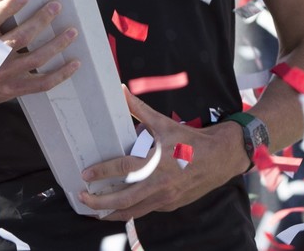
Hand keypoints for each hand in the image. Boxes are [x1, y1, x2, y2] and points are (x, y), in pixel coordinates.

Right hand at [0, 0, 79, 115]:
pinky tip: (73, 63)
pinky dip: (60, 75)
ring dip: (57, 45)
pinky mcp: (13, 88)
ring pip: (36, 59)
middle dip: (41, 20)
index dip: (9, 7)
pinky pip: (41, 83)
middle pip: (20, 38)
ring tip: (71, 31)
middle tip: (56, 6)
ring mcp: (3, 75)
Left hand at [77, 89, 244, 221]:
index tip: (85, 174)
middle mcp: (160, 183)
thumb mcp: (164, 123)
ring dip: (112, 213)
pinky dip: (130, 211)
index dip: (102, 172)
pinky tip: (118, 208)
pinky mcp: (170, 205)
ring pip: (133, 211)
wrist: (221, 158)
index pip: (123, 168)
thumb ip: (139, 109)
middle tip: (83, 199)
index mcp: (156, 161)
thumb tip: (121, 90)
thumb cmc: (190, 140)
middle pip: (124, 199)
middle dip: (100, 203)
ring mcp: (165, 198)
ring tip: (95, 211)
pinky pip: (146, 210)